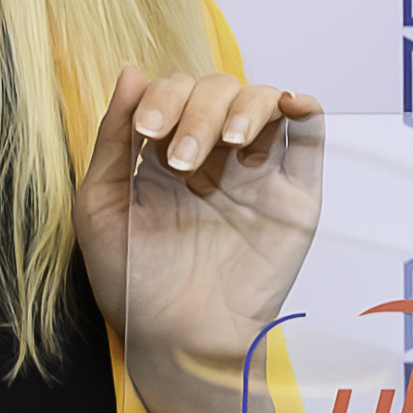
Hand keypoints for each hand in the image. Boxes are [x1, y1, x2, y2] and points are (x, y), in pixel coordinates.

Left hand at [78, 66, 324, 412]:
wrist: (180, 341)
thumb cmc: (133, 284)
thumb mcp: (102, 206)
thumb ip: (111, 140)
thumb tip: (132, 70)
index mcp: (164, 153)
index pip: (174, 93)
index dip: (163, 98)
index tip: (147, 131)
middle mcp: (213, 155)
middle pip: (219, 90)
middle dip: (198, 111)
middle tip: (184, 159)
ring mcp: (257, 173)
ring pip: (263, 101)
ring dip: (245, 106)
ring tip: (228, 143)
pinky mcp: (295, 196)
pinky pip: (310, 137)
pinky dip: (305, 108)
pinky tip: (288, 104)